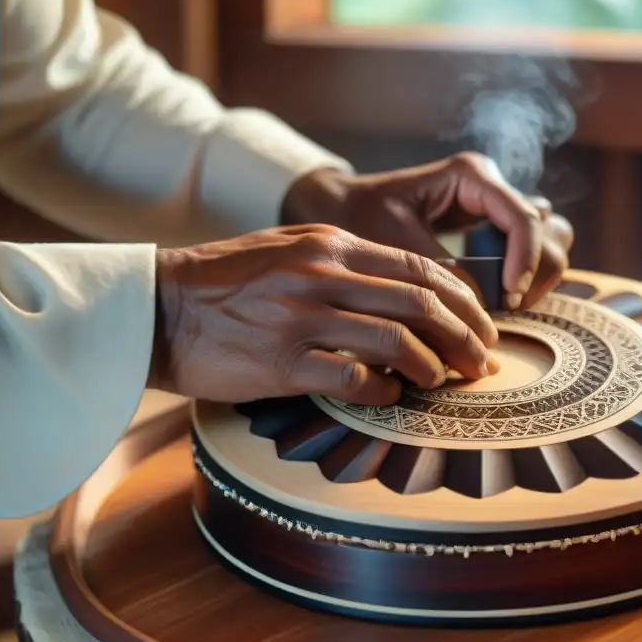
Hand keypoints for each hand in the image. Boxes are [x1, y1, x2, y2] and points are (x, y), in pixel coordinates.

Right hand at [150, 225, 499, 404]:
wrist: (160, 306)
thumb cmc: (229, 281)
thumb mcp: (293, 250)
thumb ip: (349, 264)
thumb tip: (409, 295)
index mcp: (332, 244)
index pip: (422, 269)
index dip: (464, 302)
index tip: (482, 328)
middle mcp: (323, 274)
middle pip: (422, 304)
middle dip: (464, 338)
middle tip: (481, 363)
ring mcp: (303, 317)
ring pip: (397, 341)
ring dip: (432, 368)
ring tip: (442, 382)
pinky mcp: (282, 361)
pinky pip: (354, 379)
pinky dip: (385, 391)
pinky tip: (391, 396)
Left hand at [282, 152, 574, 309]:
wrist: (343, 208)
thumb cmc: (362, 215)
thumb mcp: (394, 241)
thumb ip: (439, 269)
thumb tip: (480, 304)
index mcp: (471, 175)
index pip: (524, 218)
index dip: (526, 261)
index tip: (510, 296)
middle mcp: (492, 186)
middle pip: (549, 229)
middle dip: (537, 272)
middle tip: (508, 305)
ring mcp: (498, 207)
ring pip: (552, 238)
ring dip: (539, 275)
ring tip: (507, 303)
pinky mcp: (495, 229)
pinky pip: (533, 251)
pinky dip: (527, 277)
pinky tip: (500, 299)